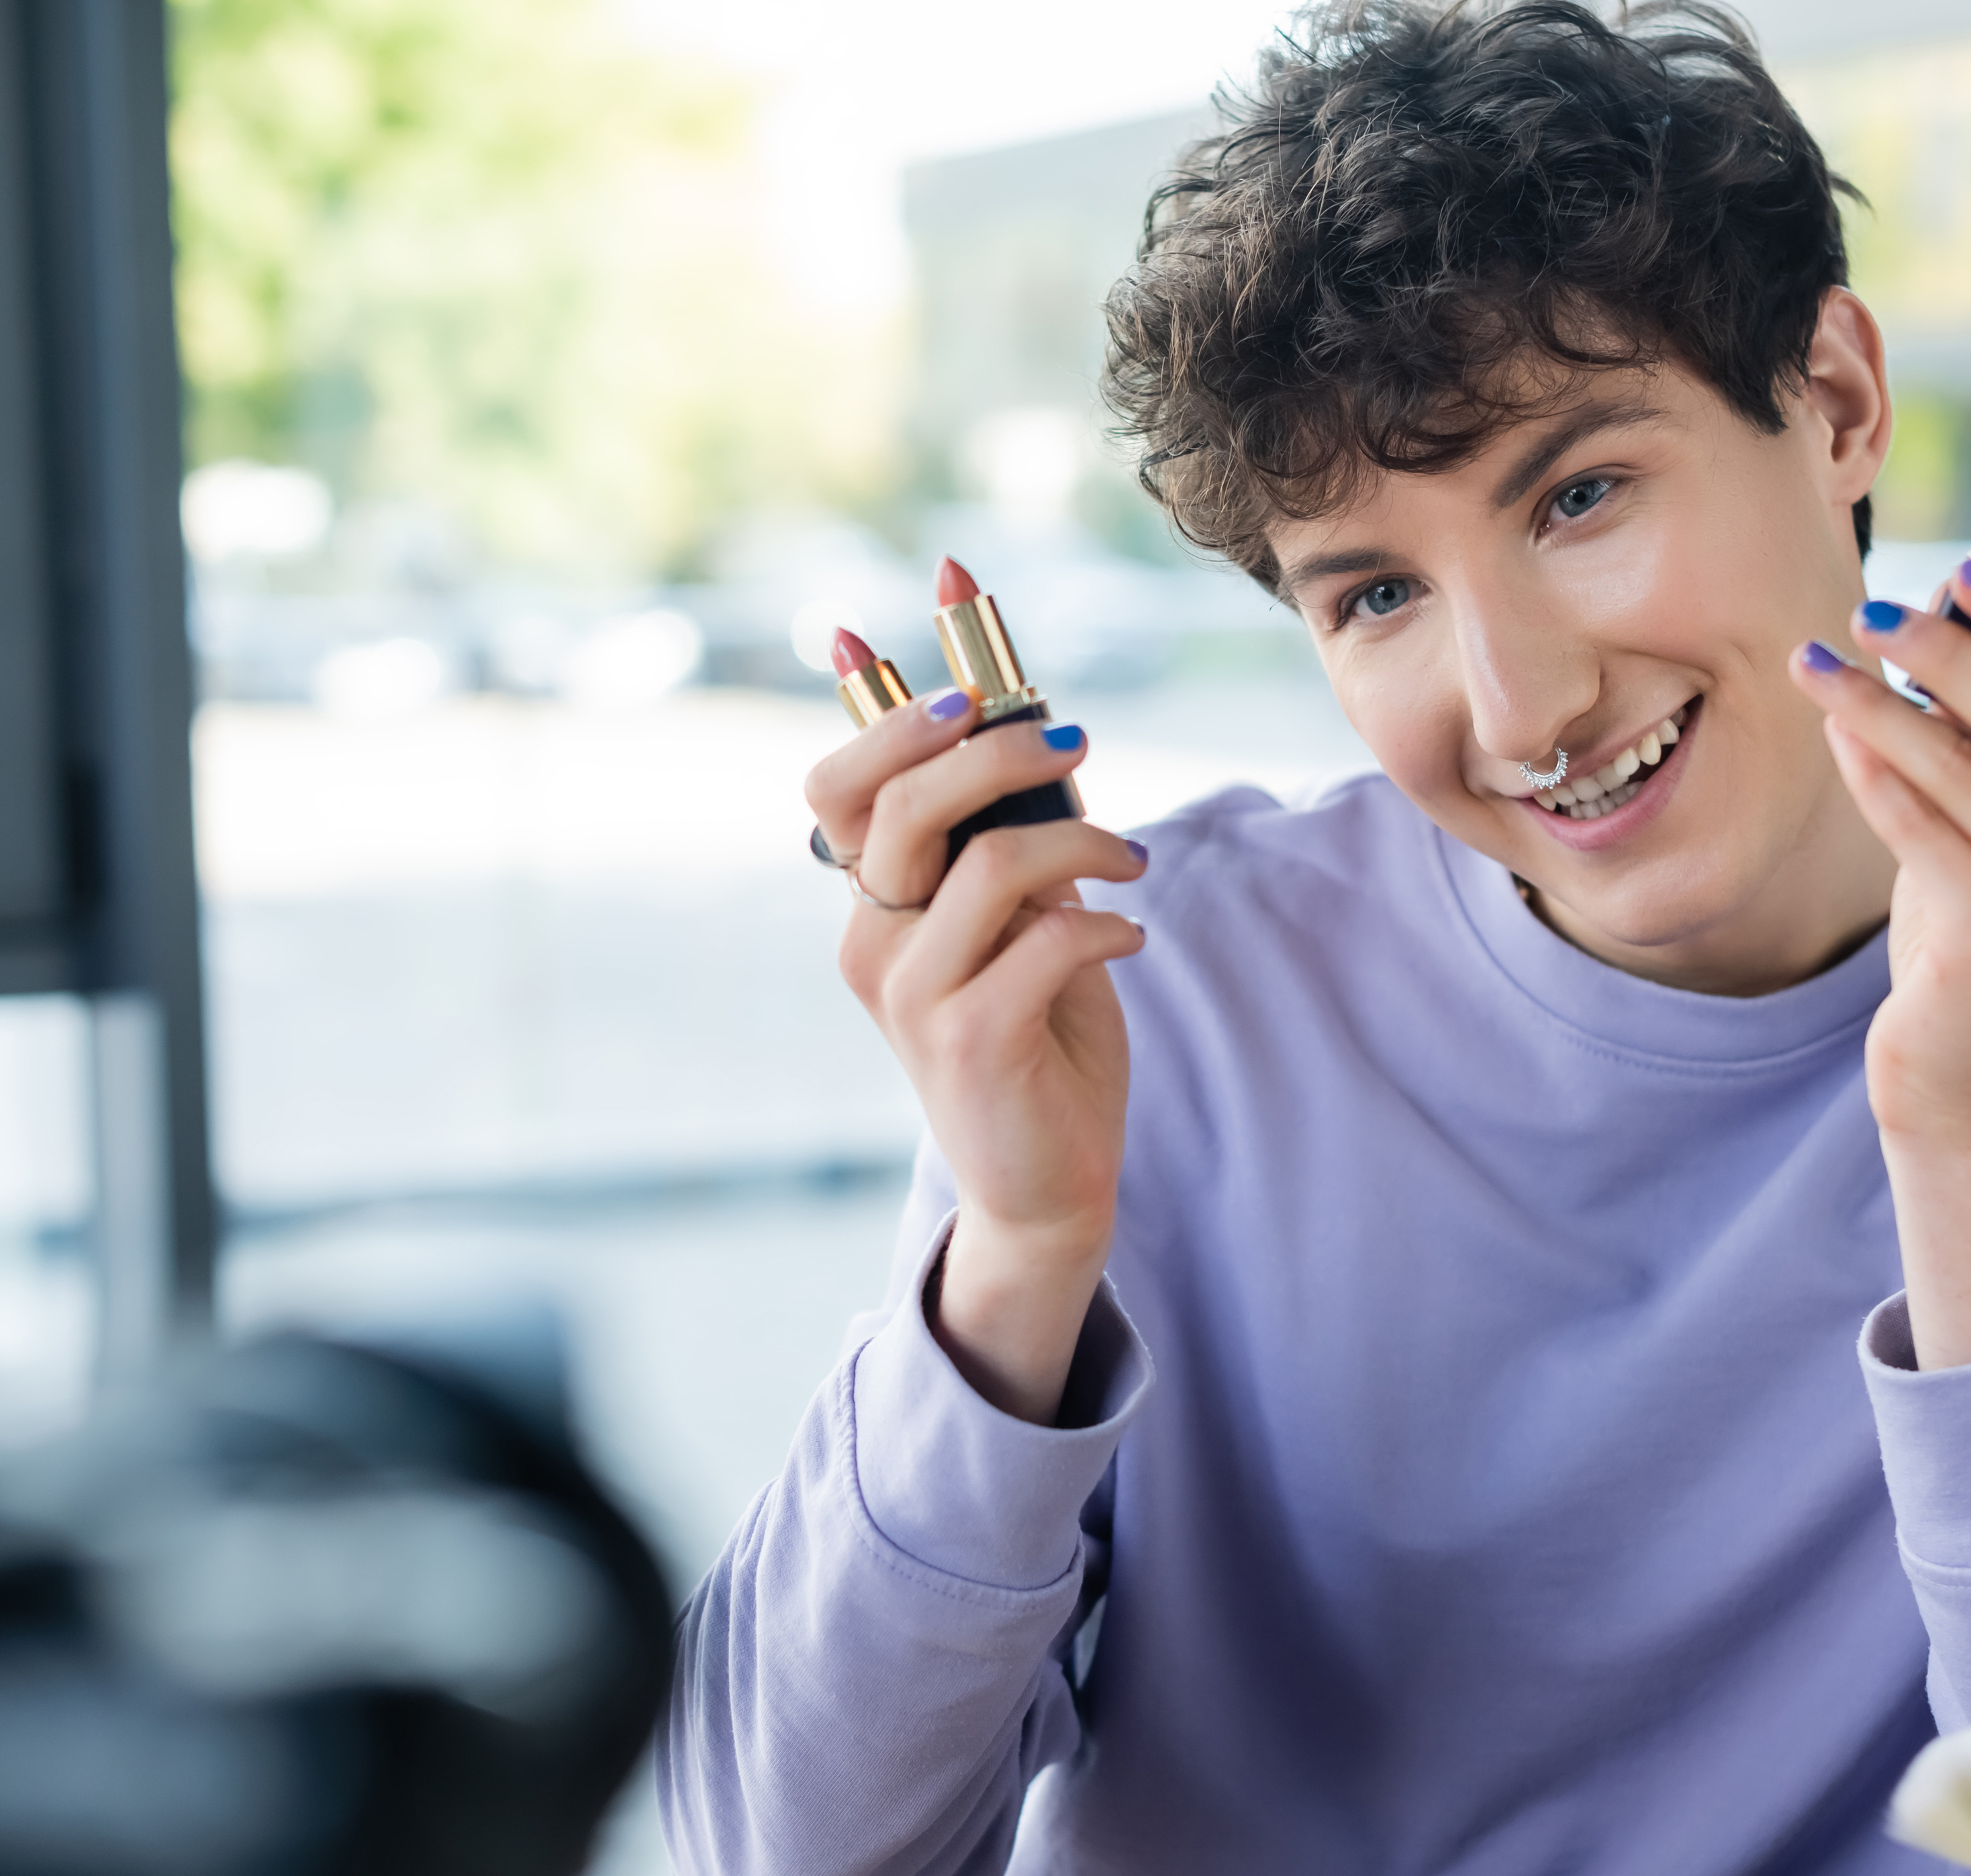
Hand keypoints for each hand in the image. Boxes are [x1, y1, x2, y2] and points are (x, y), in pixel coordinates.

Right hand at [808, 689, 1146, 1421]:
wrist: (1048, 1179)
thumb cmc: (1042, 1036)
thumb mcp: (1024, 919)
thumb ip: (1011, 835)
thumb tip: (1030, 722)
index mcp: (871, 906)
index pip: (841, 783)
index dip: (883, 695)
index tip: (941, 602)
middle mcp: (871, 942)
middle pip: (900, 801)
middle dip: (992, 745)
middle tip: (1071, 738)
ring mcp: (910, 994)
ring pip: (984, 861)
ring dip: (1077, 840)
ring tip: (1128, 861)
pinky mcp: (968, 1038)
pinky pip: (1044, 939)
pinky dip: (1103, 920)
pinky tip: (1129, 932)